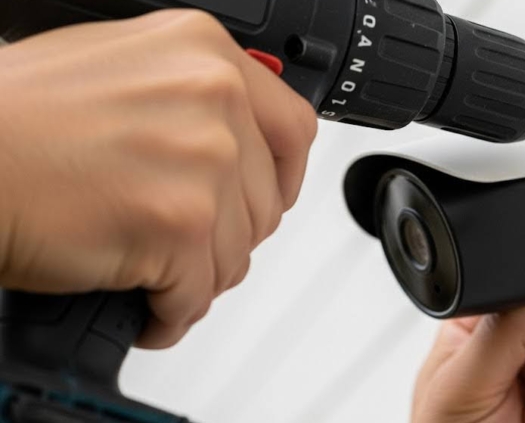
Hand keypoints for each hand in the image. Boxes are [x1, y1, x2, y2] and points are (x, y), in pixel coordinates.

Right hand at [0, 10, 317, 347]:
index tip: (263, 200)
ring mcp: (203, 158)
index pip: (293, 128)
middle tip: (187, 247)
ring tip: (155, 276)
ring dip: (196, 278)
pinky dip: (173, 314)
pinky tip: (148, 310)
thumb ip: (186, 94)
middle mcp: (213, 95)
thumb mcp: (118, 67)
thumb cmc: (13, 118)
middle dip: (228, 236)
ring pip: (236, 253)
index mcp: (203, 51)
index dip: (280, 178)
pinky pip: (199, 293)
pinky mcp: (181, 222)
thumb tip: (230, 136)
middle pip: (267, 200)